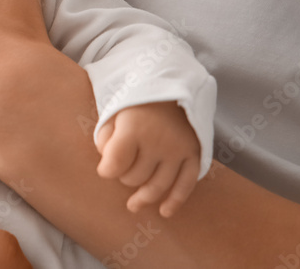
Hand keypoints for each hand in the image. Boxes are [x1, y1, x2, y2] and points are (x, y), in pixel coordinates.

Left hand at [95, 101, 200, 217]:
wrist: (171, 88)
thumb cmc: (136, 104)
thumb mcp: (114, 113)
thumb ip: (106, 138)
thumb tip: (108, 167)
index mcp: (134, 129)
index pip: (116, 163)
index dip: (106, 171)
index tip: (105, 169)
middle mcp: (158, 141)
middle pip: (136, 177)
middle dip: (125, 178)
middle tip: (122, 171)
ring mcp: (178, 150)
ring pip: (158, 185)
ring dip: (144, 197)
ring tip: (133, 205)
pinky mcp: (194, 155)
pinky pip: (186, 184)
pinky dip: (175, 201)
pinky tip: (164, 212)